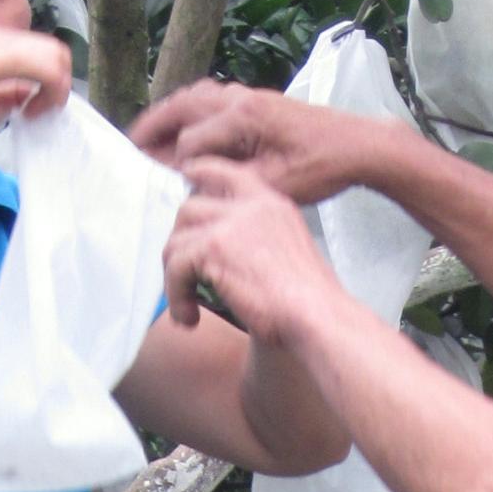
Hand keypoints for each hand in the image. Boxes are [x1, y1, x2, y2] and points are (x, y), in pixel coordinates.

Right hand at [0, 24, 70, 147]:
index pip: (38, 51)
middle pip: (52, 49)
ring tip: (38, 113)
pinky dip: (52, 90)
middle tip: (42, 112)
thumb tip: (31, 92)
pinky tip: (33, 112)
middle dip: (59, 84)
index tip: (37, 110)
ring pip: (54, 54)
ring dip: (57, 88)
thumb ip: (6, 95)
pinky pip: (45, 66)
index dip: (50, 81)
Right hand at [132, 81, 390, 205]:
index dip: (173, 167)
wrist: (357, 145)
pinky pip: (212, 98)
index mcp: (242, 118)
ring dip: (170, 115)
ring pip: (196, 98)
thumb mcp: (273, 186)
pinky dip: (191, 110)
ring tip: (149, 136)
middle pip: (181, 106)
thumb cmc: (321, 167)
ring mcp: (248, 95)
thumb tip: (190, 183)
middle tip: (129, 146)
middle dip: (154, 127)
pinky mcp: (257, 100)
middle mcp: (240, 99)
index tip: (157, 186)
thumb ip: (228, 181)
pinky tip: (187, 130)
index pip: (190, 142)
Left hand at [163, 156, 342, 346]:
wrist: (317, 316)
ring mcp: (230, 224)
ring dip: (174, 275)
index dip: (197, 179)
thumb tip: (218, 254)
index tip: (185, 196)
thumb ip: (255, 241)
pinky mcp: (213, 249)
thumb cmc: (310, 302)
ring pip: (176, 240)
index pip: (224, 172)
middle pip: (190, 207)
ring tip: (187, 306)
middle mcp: (251, 206)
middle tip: (185, 274)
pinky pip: (175, 267)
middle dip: (180, 242)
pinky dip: (175, 296)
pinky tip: (189, 319)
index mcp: (271, 204)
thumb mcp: (288, 253)